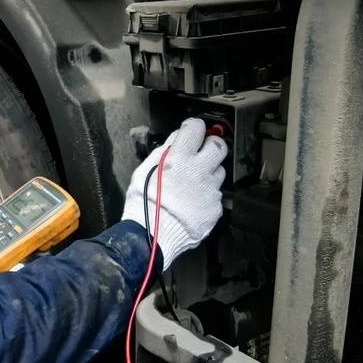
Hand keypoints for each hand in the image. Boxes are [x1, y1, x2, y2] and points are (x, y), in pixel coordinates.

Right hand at [121, 118, 226, 267]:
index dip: (194, 127)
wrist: (153, 235)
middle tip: (201, 152)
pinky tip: (194, 201)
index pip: (196, 127)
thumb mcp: (144, 171)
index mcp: (180, 157)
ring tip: (195, 182)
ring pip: (219, 171)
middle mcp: (199, 169)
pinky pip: (216, 194)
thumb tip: (174, 140)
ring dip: (209, 172)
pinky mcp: (216, 207)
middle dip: (211, 146)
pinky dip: (207, 195)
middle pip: (219, 146)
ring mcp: (210, 189)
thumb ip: (162, 152)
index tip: (191, 131)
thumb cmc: (143, 204)